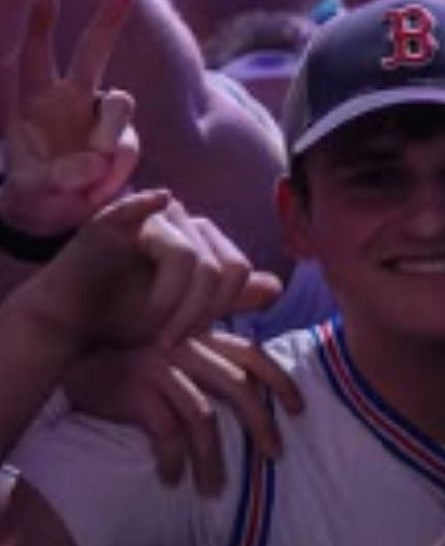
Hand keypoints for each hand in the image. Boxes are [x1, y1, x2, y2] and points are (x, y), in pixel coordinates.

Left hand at [0, 0, 138, 240]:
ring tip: (95, 171)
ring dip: (112, 130)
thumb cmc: (33, 192)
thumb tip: (93, 163)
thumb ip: (54, 177)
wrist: (57, 214)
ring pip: (121, 102)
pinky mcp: (121, 146)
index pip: (33, 57)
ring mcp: (99, 121)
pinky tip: (99, 188)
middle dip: (106, 22)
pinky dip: (117, 169)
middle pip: (91, 53)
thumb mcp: (29, 188)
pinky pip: (127, 147)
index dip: (40, 28)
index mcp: (30, 99)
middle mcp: (68, 100)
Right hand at [12, 189, 279, 363]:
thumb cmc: (123, 317)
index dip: (220, 308)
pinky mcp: (113, 217)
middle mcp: (178, 224)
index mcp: (199, 242)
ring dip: (174, 304)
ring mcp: (148, 217)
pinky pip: (143, 206)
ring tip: (153, 329)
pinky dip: (148, 205)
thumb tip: (275, 286)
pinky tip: (156, 206)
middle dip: (198, 312)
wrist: (68, 323)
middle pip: (217, 265)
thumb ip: (225, 299)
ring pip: (189, 256)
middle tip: (170, 340)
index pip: (235, 268)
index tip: (190, 337)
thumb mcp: (184, 313)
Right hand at [64, 327, 301, 491]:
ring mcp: (161, 367)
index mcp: (202, 339)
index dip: (280, 381)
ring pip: (203, 417)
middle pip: (238, 388)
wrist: (79, 371)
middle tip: (275, 456)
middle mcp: (186, 348)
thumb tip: (264, 360)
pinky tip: (171, 479)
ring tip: (213, 490)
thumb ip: (216, 359)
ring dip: (212, 460)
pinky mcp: (137, 388)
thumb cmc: (137, 372)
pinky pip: (167, 431)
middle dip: (261, 424)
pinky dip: (173, 460)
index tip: (299, 410)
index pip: (253, 355)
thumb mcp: (177, 357)